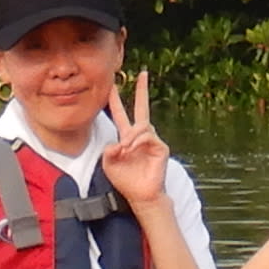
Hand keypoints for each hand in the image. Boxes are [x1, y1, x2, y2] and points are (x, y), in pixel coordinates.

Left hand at [101, 70, 169, 201]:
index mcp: (126, 138)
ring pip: (142, 126)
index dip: (116, 101)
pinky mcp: (161, 147)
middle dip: (142, 91)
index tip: (112, 87)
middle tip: (143, 74)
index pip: (121, 115)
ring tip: (125, 149)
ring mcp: (152, 140)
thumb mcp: (109, 164)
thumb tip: (119, 142)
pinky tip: (132, 150)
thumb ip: (108, 150)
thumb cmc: (126, 180)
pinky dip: (137, 142)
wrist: (140, 194)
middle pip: (142, 108)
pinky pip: (147, 136)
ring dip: (130, 136)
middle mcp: (140, 136)